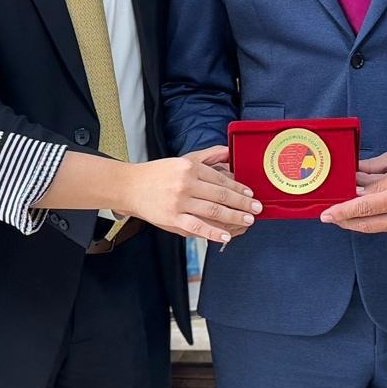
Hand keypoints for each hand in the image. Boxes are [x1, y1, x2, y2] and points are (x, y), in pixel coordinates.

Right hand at [121, 146, 258, 242]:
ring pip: (214, 211)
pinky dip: (213, 232)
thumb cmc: (158, 174)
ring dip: (234, 217)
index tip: (250, 194)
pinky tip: (226, 235)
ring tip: (247, 220)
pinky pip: (197, 227)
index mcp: (190, 167)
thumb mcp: (183, 160)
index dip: (239, 188)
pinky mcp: (172, 219)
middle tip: (256, 209)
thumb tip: (229, 152)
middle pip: (221, 196)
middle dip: (243, 203)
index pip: (221, 179)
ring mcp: (179, 202)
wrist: (130, 186)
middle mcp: (186, 183)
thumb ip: (207, 156)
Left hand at [320, 165, 386, 234]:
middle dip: (343, 221)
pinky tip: (364, 217)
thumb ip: (380, 182)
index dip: (341, 212)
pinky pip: (385, 227)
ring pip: (373, 227)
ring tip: (342, 216)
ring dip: (356, 223)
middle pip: (363, 223)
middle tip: (328, 217)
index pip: (362, 207)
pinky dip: (372, 223)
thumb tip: (358, 188)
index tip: (326, 214)